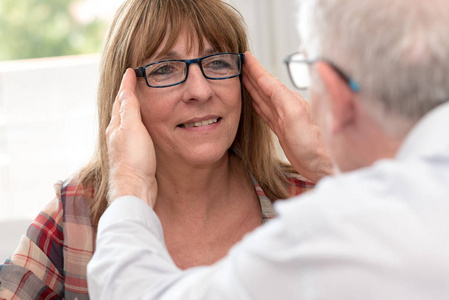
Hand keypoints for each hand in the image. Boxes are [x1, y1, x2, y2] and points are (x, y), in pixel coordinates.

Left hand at [106, 69, 157, 206]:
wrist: (135, 187)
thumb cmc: (134, 158)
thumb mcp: (132, 128)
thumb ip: (130, 108)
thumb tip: (126, 86)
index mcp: (116, 125)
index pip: (121, 98)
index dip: (127, 84)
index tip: (132, 71)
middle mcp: (117, 134)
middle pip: (122, 109)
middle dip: (127, 95)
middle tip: (135, 82)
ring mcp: (125, 145)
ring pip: (128, 121)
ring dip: (133, 109)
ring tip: (140, 100)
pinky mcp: (134, 156)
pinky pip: (136, 133)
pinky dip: (140, 123)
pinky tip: (146, 128)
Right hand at [242, 52, 332, 182]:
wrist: (321, 164)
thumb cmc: (312, 143)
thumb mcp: (294, 115)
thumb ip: (281, 95)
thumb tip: (270, 77)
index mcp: (288, 99)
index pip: (267, 80)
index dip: (255, 68)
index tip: (245, 56)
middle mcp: (286, 106)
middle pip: (264, 86)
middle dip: (251, 74)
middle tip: (238, 63)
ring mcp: (283, 118)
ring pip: (263, 98)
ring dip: (252, 87)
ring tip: (242, 78)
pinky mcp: (281, 130)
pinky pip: (265, 113)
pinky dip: (257, 104)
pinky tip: (253, 102)